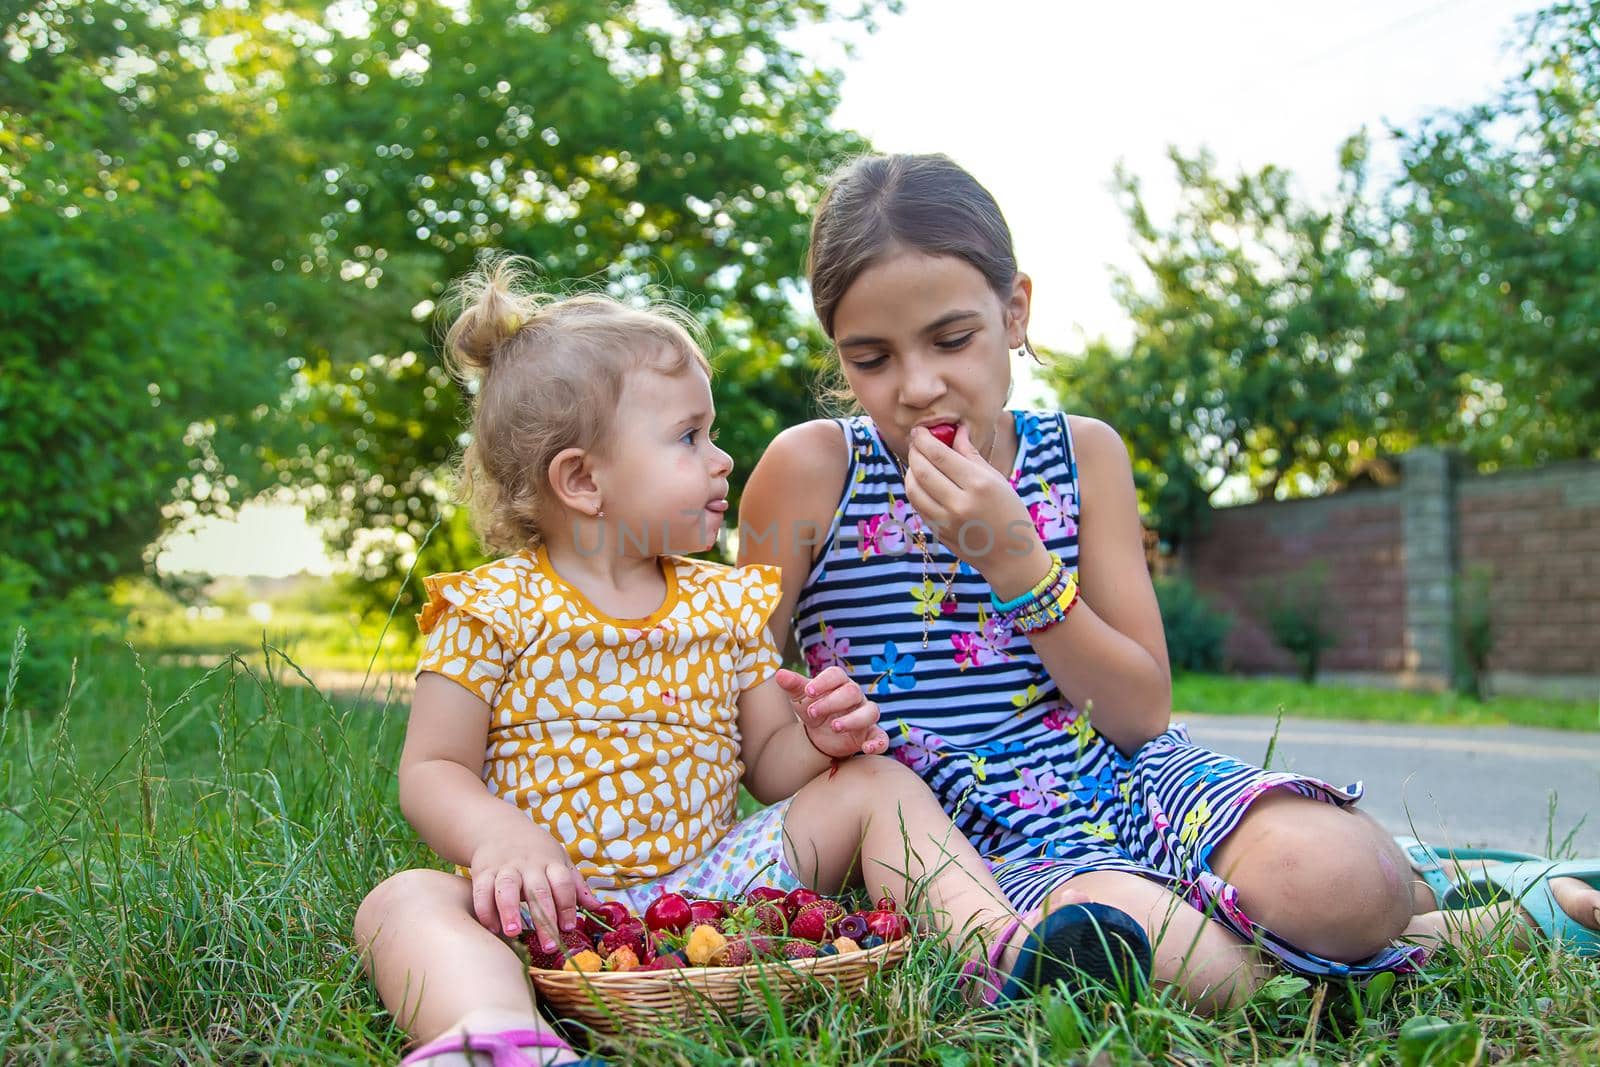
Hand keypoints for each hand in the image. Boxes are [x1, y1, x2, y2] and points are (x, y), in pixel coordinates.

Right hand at [468, 831, 601, 951]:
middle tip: (549, 945)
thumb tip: (597, 907)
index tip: (569, 927)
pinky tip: (491, 928)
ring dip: (510, 910)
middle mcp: (529, 865)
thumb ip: (576, 885)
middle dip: (544, 919)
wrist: (499, 827)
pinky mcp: (483, 871)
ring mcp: (505, 867)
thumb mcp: (559, 860)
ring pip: (508, 888)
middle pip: (539, 891)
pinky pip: (482, 891)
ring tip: (513, 932)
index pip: (564, 883)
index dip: (568, 905)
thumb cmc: (536, 850)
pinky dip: (485, 909)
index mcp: (552, 862)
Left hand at [775, 666, 889, 758]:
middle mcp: (856, 696)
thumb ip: (793, 685)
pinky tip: (867, 749)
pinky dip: (878, 743)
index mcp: (839, 683)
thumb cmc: (813, 708)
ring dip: (853, 719)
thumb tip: (780, 674)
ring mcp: (865, 714)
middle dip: (832, 702)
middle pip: (852, 692)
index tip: (809, 691)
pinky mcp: (870, 734)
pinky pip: (881, 737)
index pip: (836, 675)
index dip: (824, 681)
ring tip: (835, 727)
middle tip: (812, 713)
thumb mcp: (801, 698)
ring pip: (870, 711)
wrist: (819, 734)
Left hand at [904, 423, 1043, 588]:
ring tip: (916, 461)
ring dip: (910, 471)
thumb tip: (956, 431)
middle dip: (914, 452)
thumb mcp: (996, 479)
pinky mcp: (938, 532)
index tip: (918, 430)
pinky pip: (918, 505)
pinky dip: (914, 489)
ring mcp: (946, 520)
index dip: (924, 440)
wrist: (1011, 556)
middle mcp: (959, 502)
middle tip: (914, 442)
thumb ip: (971, 455)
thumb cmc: (1009, 512)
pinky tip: (920, 481)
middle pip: (922, 470)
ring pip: (913, 489)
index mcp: (978, 485)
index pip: (940, 456)